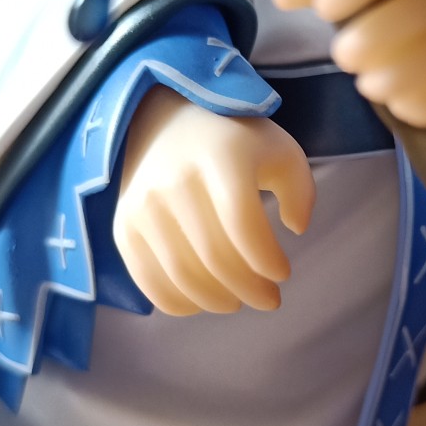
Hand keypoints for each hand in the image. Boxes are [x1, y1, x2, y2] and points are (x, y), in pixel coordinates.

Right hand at [114, 87, 315, 315]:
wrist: (167, 122)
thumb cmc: (233, 143)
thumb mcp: (280, 151)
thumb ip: (301, 190)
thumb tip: (296, 229)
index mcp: (220, 157)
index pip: (244, 225)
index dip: (267, 260)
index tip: (283, 273)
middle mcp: (175, 180)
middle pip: (215, 257)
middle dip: (250, 289)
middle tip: (269, 298)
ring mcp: (144, 206)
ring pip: (183, 276)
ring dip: (218, 301)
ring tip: (238, 300)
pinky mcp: (124, 227)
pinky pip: (149, 281)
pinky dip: (179, 303)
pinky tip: (202, 301)